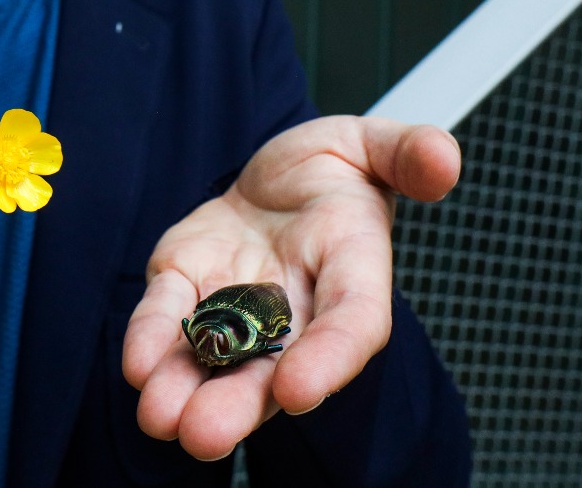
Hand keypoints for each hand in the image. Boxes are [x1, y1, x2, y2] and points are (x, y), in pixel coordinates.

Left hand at [122, 117, 458, 459]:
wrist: (278, 176)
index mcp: (352, 272)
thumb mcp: (374, 144)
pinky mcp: (187, 284)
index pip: (352, 323)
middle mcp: (295, 307)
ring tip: (161, 420)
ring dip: (186, 390)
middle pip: (272, 368)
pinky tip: (138, 368)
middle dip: (238, 404)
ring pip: (216, 358)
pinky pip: (169, 315)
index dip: (330, 358)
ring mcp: (237, 304)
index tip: (299, 391)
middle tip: (204, 436)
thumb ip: (407, 152)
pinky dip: (152, 340)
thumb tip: (442, 159)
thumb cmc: (332, 167)